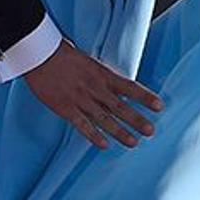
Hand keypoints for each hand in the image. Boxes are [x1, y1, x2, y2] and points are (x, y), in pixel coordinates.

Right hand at [25, 39, 164, 148]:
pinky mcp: (65, 108)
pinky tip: (104, 145)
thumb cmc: (63, 55)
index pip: (129, 87)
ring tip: (133, 143)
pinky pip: (82, 124)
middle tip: (150, 131)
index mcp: (102, 74)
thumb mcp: (89, 62)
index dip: (145, 97)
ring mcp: (80, 99)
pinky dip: (93, 135)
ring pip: (104, 119)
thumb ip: (102, 76)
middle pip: (120, 107)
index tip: (159, 106)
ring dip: (120, 131)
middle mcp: (95, 88)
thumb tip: (116, 86)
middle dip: (136, 120)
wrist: (40, 55)